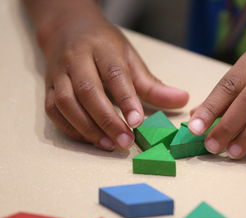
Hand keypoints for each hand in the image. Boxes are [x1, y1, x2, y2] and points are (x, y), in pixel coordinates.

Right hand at [41, 7, 187, 149]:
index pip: (114, 74)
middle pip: (88, 90)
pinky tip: (91, 139)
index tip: (138, 121)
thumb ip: (153, 84)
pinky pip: (54, 111)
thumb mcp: (131, 59)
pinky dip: (71, 128)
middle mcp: (77, 59)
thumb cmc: (105, 47)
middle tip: (126, 142)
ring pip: (66, 102)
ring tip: (109, 145)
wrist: (68, 29)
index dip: (126, 99)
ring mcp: (59, 73)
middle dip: (107, 120)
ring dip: (87, 128)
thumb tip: (182, 100)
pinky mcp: (48, 88)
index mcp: (102, 48)